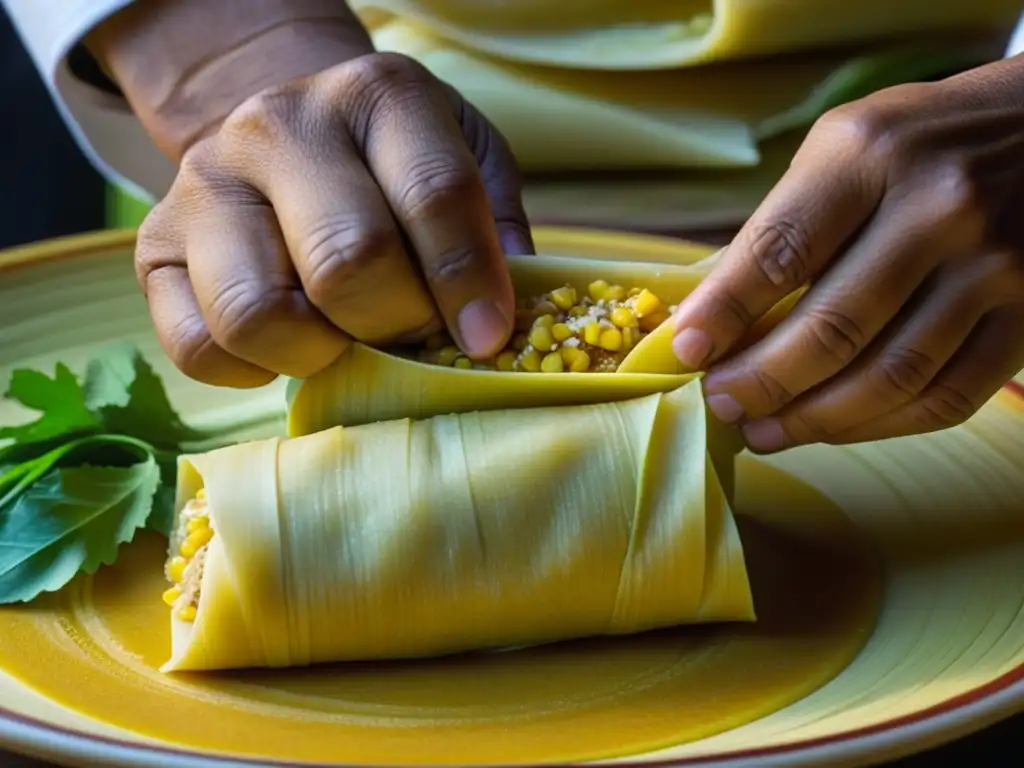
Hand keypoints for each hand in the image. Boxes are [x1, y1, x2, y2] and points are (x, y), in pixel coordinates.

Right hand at [91, 1, 531, 387]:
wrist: (288, 136)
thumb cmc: (395, 164)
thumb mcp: (465, 162)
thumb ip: (495, 231)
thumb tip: (498, 325)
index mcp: (377, 95)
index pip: (433, 197)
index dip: (468, 284)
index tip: (485, 338)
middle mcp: (279, 126)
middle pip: (347, 261)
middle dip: (397, 323)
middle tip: (413, 332)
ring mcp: (205, 184)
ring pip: (259, 314)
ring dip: (321, 352)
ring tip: (347, 336)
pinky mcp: (154, 247)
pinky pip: (199, 347)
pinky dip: (256, 369)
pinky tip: (292, 343)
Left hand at [671, 56, 1023, 451]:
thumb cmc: (917, 143)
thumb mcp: (841, 151)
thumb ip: (780, 228)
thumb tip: (708, 317)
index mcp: (869, 155)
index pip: (780, 251)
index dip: (724, 313)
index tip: (684, 352)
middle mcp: (937, 206)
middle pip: (833, 327)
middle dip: (762, 380)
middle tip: (721, 402)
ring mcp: (994, 264)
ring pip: (891, 375)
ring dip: (814, 418)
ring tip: (763, 429)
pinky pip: (948, 396)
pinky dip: (880, 425)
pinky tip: (832, 428)